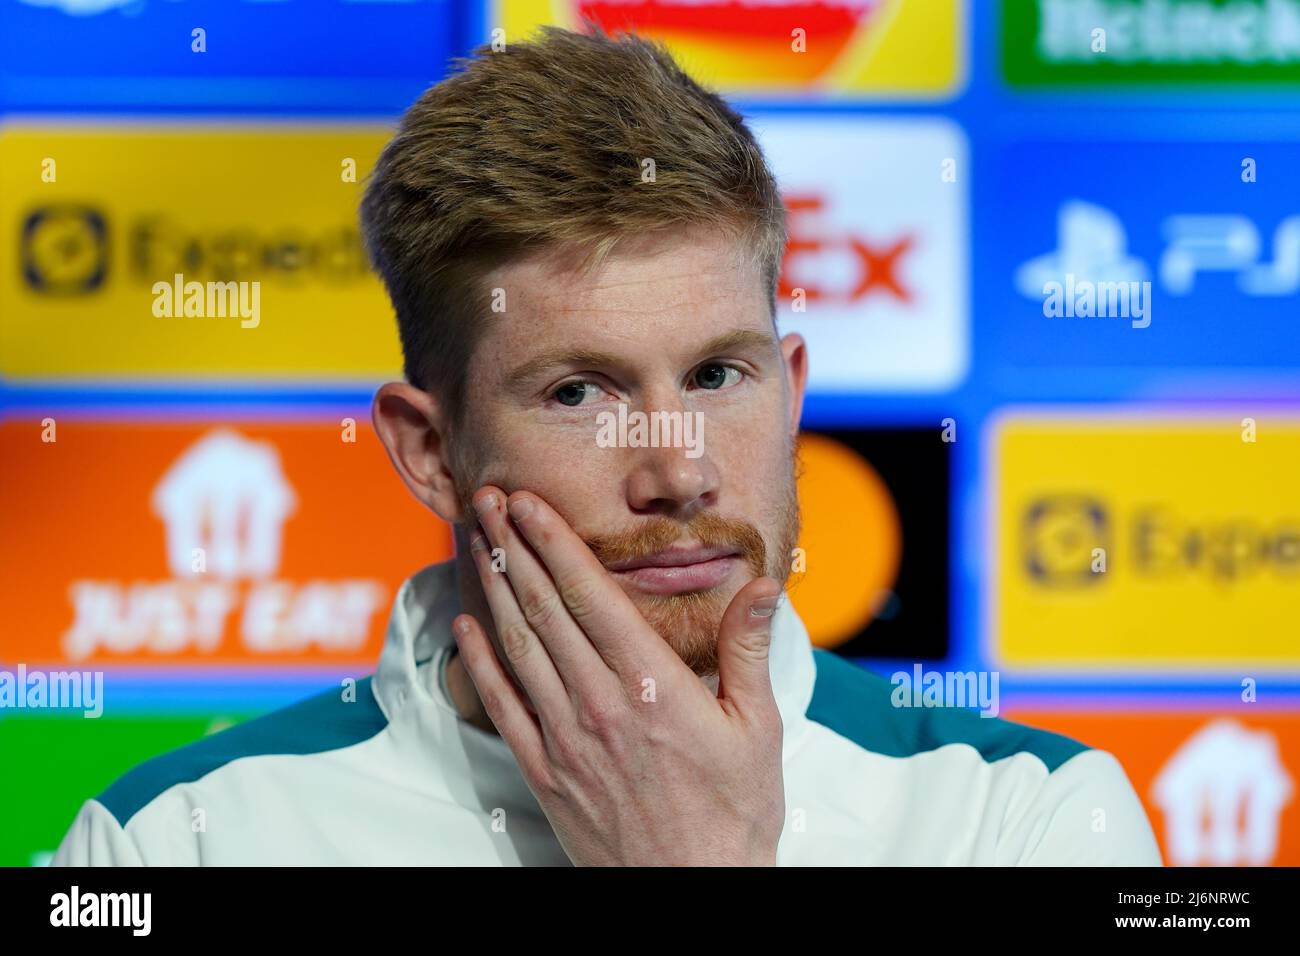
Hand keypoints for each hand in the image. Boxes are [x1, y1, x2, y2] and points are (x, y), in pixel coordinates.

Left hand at [453, 485, 785, 865]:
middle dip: (512, 546)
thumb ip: (748, 650)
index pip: (590, 594)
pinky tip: (467, 626)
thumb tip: (764, 585)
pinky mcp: (544, 771)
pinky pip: (501, 704)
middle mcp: (600, 703)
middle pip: (543, 608)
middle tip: (488, 500)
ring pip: (517, 646)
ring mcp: (566, 737)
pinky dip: (479, 660)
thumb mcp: (760, 728)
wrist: (693, 891)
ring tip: (476, 541)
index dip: (553, 542)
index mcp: (653, 685)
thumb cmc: (734, 812)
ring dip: (492, 587)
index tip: (528, 503)